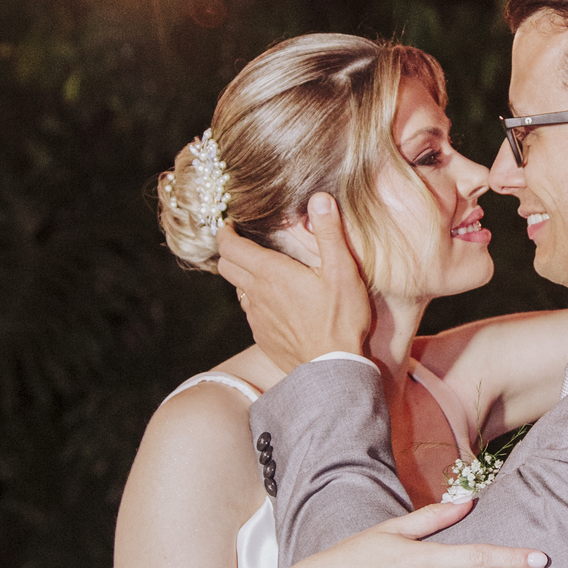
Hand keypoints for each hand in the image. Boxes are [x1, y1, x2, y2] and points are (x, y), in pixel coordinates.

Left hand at [216, 193, 372, 367]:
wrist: (332, 370)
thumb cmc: (341, 319)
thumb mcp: (343, 271)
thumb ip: (329, 233)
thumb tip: (320, 198)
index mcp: (271, 273)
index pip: (230, 247)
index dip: (224, 232)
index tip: (228, 224)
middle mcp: (257, 294)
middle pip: (227, 266)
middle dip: (230, 251)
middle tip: (243, 242)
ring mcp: (257, 318)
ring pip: (238, 289)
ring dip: (243, 277)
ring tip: (263, 271)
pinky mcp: (263, 336)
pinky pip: (251, 312)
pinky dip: (256, 301)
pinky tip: (277, 303)